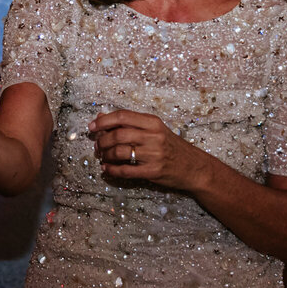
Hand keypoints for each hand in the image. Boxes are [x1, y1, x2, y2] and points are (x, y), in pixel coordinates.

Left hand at [88, 109, 204, 190]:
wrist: (194, 167)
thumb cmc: (171, 147)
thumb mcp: (154, 130)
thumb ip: (129, 123)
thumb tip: (101, 116)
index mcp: (153, 122)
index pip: (122, 116)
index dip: (103, 121)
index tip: (92, 127)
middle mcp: (153, 136)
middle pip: (118, 135)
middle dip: (102, 141)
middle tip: (97, 146)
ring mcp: (154, 154)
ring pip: (119, 152)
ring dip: (106, 156)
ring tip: (103, 158)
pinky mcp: (153, 171)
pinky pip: (126, 171)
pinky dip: (112, 170)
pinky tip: (107, 170)